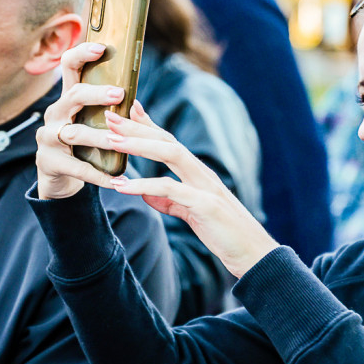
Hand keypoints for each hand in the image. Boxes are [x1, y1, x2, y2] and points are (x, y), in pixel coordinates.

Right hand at [35, 42, 124, 198]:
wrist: (59, 179)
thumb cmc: (82, 147)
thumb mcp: (93, 125)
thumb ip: (111, 114)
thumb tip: (136, 102)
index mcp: (68, 99)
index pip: (68, 66)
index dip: (82, 54)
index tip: (101, 48)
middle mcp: (55, 113)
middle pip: (73, 96)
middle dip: (96, 94)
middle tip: (120, 94)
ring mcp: (48, 137)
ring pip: (75, 133)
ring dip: (100, 137)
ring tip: (120, 142)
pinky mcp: (49, 162)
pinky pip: (76, 167)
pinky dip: (98, 175)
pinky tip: (117, 180)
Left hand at [104, 101, 279, 277]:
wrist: (253, 254)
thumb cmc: (223, 233)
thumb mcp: (191, 214)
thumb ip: (170, 202)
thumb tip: (148, 196)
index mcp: (198, 174)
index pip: (170, 141)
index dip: (148, 124)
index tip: (127, 108)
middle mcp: (202, 174)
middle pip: (167, 140)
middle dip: (138, 126)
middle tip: (110, 115)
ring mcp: (205, 187)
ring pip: (170, 154)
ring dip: (139, 145)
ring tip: (112, 141)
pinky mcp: (205, 205)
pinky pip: (170, 190)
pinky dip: (144, 186)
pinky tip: (122, 186)